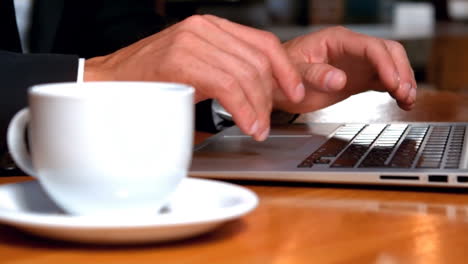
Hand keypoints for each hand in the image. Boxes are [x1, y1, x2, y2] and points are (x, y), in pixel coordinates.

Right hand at [84, 15, 303, 140]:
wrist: (108, 82)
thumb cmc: (151, 80)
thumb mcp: (196, 68)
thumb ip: (227, 70)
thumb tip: (260, 89)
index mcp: (211, 26)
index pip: (263, 42)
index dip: (285, 69)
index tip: (295, 90)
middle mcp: (204, 27)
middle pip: (259, 61)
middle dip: (271, 96)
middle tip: (268, 121)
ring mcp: (191, 40)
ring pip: (246, 74)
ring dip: (258, 108)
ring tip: (257, 128)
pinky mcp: (180, 59)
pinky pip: (227, 86)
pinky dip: (243, 109)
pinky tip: (247, 124)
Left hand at [275, 26, 416, 112]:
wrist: (277, 86)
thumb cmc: (281, 76)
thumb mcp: (293, 75)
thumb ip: (315, 75)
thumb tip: (339, 79)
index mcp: (336, 41)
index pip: (371, 47)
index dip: (387, 65)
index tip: (394, 84)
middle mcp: (350, 49)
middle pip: (387, 52)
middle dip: (400, 71)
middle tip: (404, 93)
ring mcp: (356, 63)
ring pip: (390, 64)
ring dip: (402, 81)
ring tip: (407, 99)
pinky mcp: (357, 78)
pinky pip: (383, 79)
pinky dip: (395, 89)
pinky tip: (402, 101)